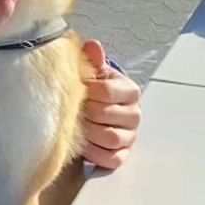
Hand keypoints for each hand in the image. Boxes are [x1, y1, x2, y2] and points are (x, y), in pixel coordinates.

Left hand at [80, 39, 140, 168]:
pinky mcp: (124, 155)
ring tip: (76, 127)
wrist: (101, 110)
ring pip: (110, 138)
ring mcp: (131, 136)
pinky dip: (95, 154)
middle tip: (70, 111)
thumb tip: (92, 45)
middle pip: (105, 115)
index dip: (85, 92)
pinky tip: (84, 145)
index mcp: (129, 90)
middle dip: (84, 113)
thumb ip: (94, 60)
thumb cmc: (97, 90)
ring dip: (88, 134)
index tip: (74, 91)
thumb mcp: (95, 73)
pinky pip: (111, 159)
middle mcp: (134, 114)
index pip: (106, 91)